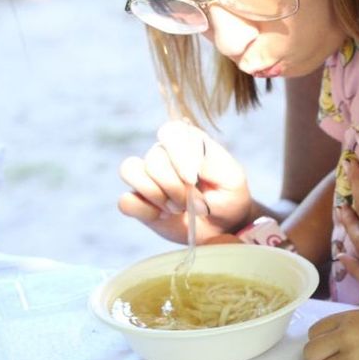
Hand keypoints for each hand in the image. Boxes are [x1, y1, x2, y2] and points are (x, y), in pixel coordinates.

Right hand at [116, 120, 252, 243]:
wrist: (223, 227)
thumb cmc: (229, 198)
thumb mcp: (232, 180)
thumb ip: (213, 165)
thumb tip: (188, 164)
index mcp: (188, 142)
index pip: (170, 131)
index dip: (178, 155)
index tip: (193, 179)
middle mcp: (164, 154)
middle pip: (153, 160)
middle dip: (174, 187)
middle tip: (195, 204)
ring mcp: (148, 177)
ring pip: (131, 170)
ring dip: (156, 195)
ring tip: (178, 208)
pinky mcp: (138, 200)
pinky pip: (125, 200)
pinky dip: (145, 211)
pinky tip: (163, 216)